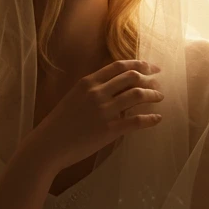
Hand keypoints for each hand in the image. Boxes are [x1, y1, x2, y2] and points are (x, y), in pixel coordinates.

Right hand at [33, 58, 163, 171]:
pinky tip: (157, 118)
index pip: (119, 66)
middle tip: (159, 82)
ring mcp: (104, 111)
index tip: (151, 67)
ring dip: (153, 95)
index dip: (139, 64)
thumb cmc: (59, 123)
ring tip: (160, 98)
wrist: (49, 144)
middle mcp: (98, 93)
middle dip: (150, 77)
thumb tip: (115, 88)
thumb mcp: (74, 97)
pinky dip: (150, 119)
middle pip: (132, 77)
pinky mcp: (109, 130)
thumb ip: (93, 90)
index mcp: (88, 82)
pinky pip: (137, 121)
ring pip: (138, 96)